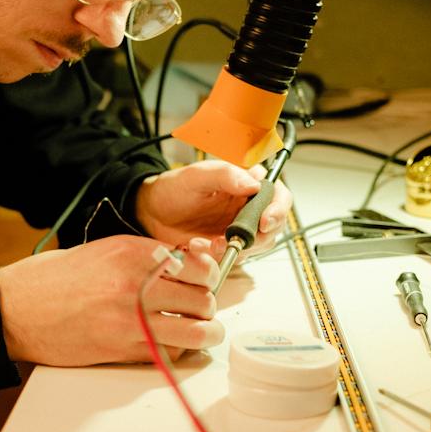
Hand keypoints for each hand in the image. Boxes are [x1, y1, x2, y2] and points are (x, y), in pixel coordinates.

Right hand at [0, 235, 222, 365]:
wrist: (15, 309)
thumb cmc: (53, 279)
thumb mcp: (103, 251)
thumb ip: (145, 256)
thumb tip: (185, 264)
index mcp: (133, 254)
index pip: (197, 264)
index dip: (207, 274)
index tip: (204, 280)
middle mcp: (137, 284)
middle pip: (203, 298)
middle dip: (207, 305)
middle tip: (200, 308)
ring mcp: (132, 320)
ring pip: (197, 331)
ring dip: (205, 332)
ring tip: (203, 331)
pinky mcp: (123, 350)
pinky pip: (171, 354)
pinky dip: (179, 351)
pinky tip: (172, 345)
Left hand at [134, 160, 292, 257]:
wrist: (152, 212)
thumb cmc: (174, 188)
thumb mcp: (197, 176)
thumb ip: (225, 175)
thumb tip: (254, 183)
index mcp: (247, 184)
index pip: (278, 195)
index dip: (278, 209)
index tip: (265, 221)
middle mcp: (248, 207)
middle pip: (274, 224)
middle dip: (258, 236)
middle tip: (234, 238)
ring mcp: (239, 229)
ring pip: (258, 245)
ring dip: (237, 248)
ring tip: (209, 242)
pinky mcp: (227, 246)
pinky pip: (234, 257)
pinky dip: (219, 256)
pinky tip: (199, 245)